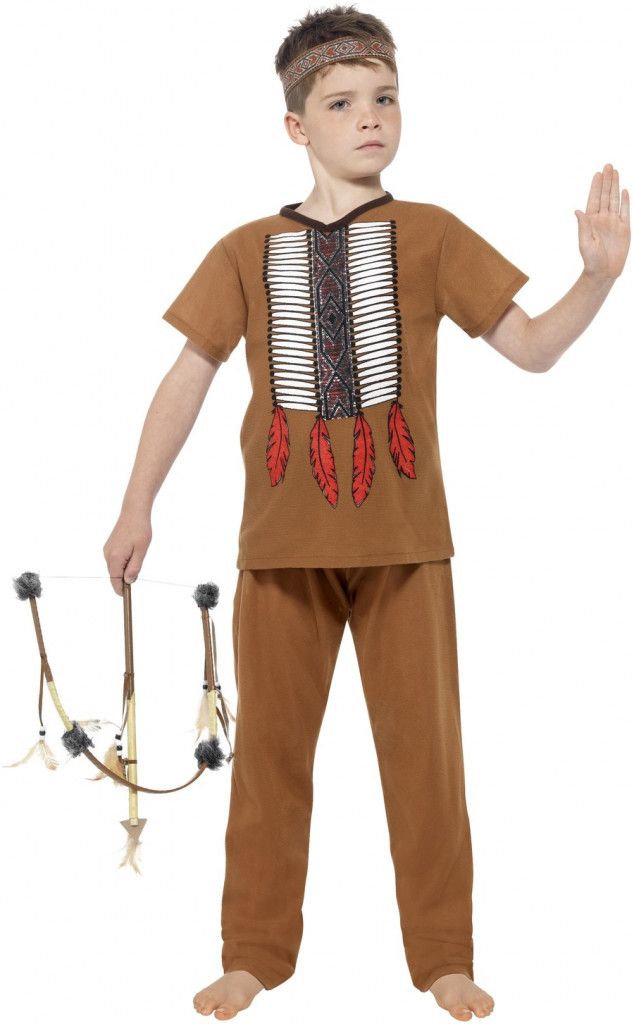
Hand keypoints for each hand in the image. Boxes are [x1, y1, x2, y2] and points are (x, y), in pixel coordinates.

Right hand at [103, 511, 151, 595]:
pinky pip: (114, 560)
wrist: (134, 512)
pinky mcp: (109, 546)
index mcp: (115, 557)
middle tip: (137, 573)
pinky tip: (132, 553)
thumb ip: (134, 567)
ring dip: (124, 569)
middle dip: (124, 578)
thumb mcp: (141, 551)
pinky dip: (122, 562)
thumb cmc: (140, 530)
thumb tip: (128, 581)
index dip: (120, 589)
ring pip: (115, 567)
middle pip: (114, 574)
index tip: (125, 596)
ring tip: (137, 557)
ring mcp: (107, 550)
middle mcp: (107, 555)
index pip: (115, 580)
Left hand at [575, 163, 629, 281]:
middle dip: (607, 180)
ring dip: (615, 186)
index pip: (594, 199)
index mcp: (591, 221)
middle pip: (606, 195)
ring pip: (615, 200)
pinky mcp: (624, 228)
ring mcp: (614, 222)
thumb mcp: (585, 243)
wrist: (604, 272)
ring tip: (615, 172)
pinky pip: (625, 211)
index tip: (597, 173)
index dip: (596, 186)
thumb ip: (583, 226)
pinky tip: (624, 190)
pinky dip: (625, 201)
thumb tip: (578, 210)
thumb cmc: (591, 260)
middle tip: (608, 165)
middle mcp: (603, 219)